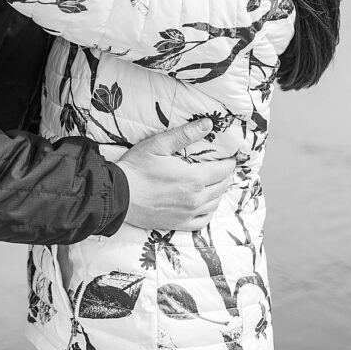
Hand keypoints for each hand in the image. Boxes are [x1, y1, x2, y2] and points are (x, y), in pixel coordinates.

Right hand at [115, 119, 235, 231]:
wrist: (119, 195)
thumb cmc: (137, 168)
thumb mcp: (159, 145)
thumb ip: (185, 134)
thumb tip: (208, 125)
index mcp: (194, 178)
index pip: (222, 171)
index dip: (229, 163)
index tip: (231, 158)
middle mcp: (195, 199)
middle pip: (221, 187)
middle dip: (225, 176)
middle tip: (224, 168)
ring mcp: (187, 214)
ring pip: (214, 204)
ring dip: (219, 192)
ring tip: (216, 183)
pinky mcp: (178, 224)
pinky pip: (203, 221)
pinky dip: (209, 212)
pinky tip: (206, 205)